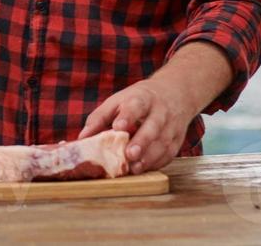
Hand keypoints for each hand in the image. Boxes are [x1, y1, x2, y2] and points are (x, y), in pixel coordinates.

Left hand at [78, 76, 197, 173]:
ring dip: (149, 157)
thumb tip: (82, 138)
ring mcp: (171, 125)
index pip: (136, 105)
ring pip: (163, 142)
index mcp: (142, 98)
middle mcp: (160, 111)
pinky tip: (145, 168)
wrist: (176, 92)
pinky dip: (158, 162)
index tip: (118, 126)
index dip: (128, 116)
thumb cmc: (140, 99)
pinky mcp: (178, 139)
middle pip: (153, 125)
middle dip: (142, 140)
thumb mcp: (119, 100)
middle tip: (129, 154)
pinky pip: (170, 152)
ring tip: (135, 168)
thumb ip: (100, 117)